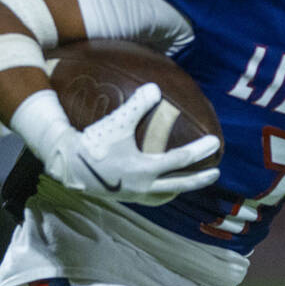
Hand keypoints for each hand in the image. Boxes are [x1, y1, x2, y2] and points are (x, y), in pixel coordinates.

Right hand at [42, 83, 220, 204]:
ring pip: (166, 195)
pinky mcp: (125, 197)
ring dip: (180, 188)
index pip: (180, 160)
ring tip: (189, 181)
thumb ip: (137, 105)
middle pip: (180, 185)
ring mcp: (135, 195)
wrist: (69, 166)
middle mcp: (144, 186)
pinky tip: (161, 186)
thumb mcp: (117, 122)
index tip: (215, 144)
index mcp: (145, 169)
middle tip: (216, 172)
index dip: (199, 151)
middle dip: (199, 179)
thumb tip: (155, 87)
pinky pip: (151, 198)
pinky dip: (162, 192)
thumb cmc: (94, 143)